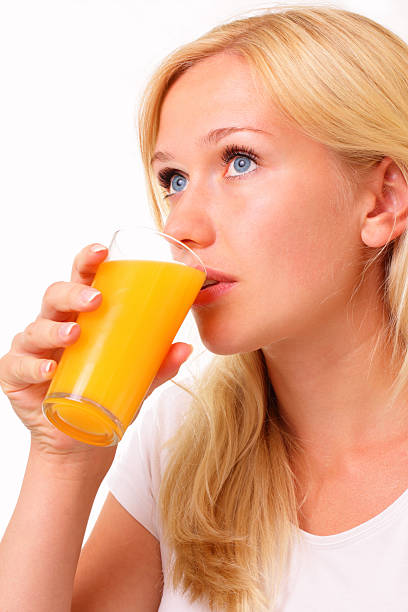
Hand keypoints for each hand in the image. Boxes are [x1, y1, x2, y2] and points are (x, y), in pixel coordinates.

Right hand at [0, 243, 193, 464]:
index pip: (81, 280)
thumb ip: (158, 364)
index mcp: (82, 316)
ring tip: (74, 334)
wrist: (83, 440)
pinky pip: (17, 365)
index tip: (102, 250)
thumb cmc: (107, 394)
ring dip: (54, 328)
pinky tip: (48, 368)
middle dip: (73, 292)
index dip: (87, 261)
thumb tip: (185, 348)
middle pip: (55, 296)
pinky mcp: (16, 375)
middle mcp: (55, 325)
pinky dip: (32, 364)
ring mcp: (34, 349)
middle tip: (95, 299)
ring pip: (36, 327)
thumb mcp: (138, 379)